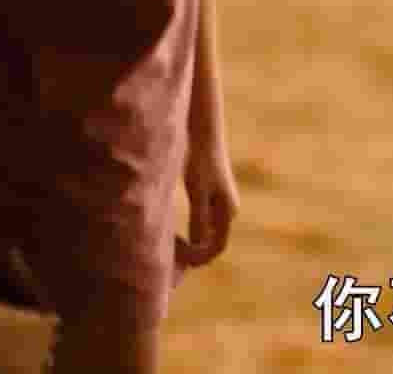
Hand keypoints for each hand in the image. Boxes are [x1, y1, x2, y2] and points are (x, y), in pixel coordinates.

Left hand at [175, 139, 238, 270]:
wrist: (204, 132)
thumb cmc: (200, 159)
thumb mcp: (197, 189)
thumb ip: (199, 218)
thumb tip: (198, 245)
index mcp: (227, 210)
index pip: (216, 247)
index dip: (197, 259)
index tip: (174, 261)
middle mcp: (227, 210)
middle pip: (212, 243)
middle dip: (191, 253)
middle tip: (165, 254)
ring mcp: (220, 204)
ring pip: (206, 234)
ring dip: (189, 242)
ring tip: (165, 242)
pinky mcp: (211, 196)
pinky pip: (202, 223)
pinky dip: (189, 231)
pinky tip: (169, 227)